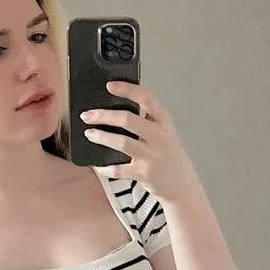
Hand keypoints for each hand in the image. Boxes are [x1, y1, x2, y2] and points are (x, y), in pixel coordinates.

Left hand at [80, 80, 195, 204]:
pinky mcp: (144, 173)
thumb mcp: (163, 132)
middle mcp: (159, 136)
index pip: (146, 98)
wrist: (182, 184)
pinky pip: (119, 169)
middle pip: (128, 119)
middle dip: (104, 115)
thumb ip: (146, 119)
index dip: (127, 89)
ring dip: (102, 137)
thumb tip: (116, 108)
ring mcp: (151, 156)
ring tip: (90, 134)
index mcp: (163, 121)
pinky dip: (105, 168)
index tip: (110, 85)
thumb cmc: (168, 156)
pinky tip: (97, 165)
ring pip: (122, 142)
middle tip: (88, 115)